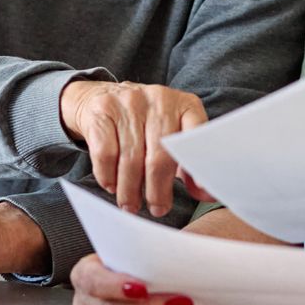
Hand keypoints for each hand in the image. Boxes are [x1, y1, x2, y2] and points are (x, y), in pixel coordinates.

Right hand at [59, 80, 210, 216]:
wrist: (101, 94)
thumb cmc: (144, 123)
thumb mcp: (171, 134)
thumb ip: (186, 162)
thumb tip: (204, 194)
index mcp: (184, 105)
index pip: (196, 134)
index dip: (196, 164)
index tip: (198, 190)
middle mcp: (159, 99)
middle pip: (160, 155)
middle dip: (158, 190)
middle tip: (157, 209)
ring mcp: (129, 102)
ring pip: (131, 159)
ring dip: (130, 190)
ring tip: (131, 205)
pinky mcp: (102, 111)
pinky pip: (106, 154)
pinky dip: (108, 176)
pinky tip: (112, 186)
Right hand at [70, 253, 213, 304]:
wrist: (137, 276)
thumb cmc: (136, 257)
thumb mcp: (138, 242)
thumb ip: (149, 242)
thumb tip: (178, 244)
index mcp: (84, 274)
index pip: (94, 282)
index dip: (117, 287)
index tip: (144, 288)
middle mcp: (86, 304)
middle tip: (182, 302)